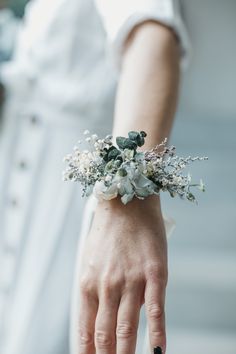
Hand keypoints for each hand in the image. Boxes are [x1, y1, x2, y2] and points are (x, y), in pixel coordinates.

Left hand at [77, 195, 167, 353]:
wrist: (126, 201)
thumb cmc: (108, 232)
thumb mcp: (91, 260)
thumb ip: (97, 289)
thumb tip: (110, 316)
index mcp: (88, 282)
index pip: (85, 329)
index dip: (88, 352)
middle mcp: (107, 284)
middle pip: (105, 333)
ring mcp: (131, 280)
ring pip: (127, 327)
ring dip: (127, 353)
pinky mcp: (155, 273)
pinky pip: (156, 309)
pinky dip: (156, 334)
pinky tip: (158, 351)